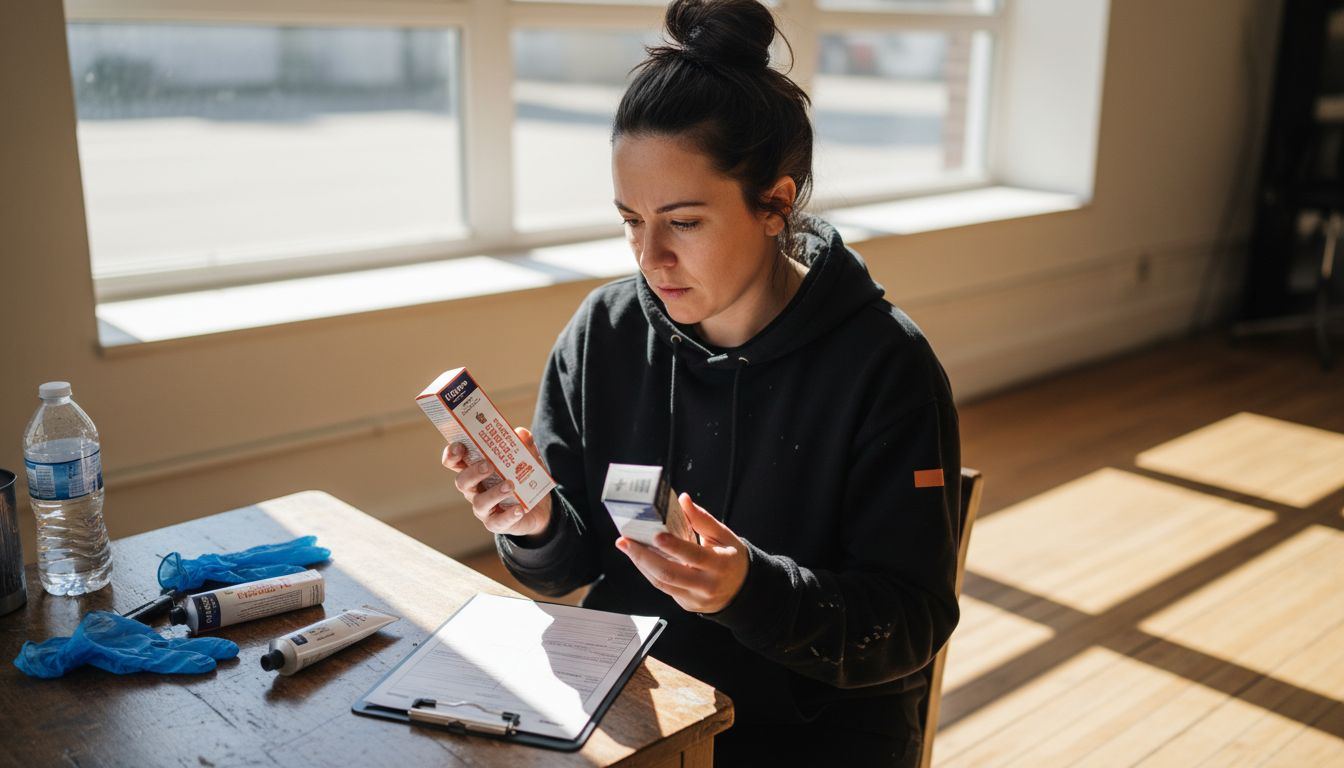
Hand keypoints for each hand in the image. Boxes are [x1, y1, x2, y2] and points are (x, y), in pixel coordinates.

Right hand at [440, 427, 552, 536]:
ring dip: (494, 493)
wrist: (540, 507)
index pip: (455, 461)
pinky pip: (498, 522)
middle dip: (473, 472)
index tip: (460, 446)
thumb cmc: (523, 478)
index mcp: (475, 470)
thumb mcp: (527, 458)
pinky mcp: (497, 523)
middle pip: (462, 481)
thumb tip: (521, 433)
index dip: (452, 454)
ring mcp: (484, 508)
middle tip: (488, 465)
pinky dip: (508, 515)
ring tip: (510, 485)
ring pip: (479, 503)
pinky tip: (519, 509)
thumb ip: (524, 445)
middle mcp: (475, 489)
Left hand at [616, 493, 747, 613]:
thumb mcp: (725, 536)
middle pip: (669, 573)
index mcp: (719, 564)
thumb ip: (703, 519)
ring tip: (627, 547)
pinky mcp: (685, 604)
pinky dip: (649, 572)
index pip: (693, 555)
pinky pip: (663, 588)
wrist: (742, 591)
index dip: (673, 546)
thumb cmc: (732, 559)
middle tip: (626, 541)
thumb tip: (683, 500)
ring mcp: (694, 598)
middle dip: (643, 556)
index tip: (655, 534)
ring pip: (661, 583)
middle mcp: (706, 584)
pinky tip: (639, 558)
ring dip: (640, 564)